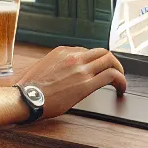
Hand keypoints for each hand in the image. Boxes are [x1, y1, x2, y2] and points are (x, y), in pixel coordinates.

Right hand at [10, 46, 126, 118]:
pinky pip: (111, 76)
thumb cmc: (28, 87)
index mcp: (62, 52)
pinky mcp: (86, 84)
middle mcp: (73, 57)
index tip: (96, 69)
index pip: (86, 51)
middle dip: (112, 62)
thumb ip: (54, 66)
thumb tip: (57, 74)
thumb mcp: (40, 68)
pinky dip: (121, 81)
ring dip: (119, 69)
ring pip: (110, 60)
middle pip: (102, 52)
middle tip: (116, 72)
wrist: (25, 97)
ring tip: (120, 81)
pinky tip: (121, 89)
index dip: (95, 61)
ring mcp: (80, 69)